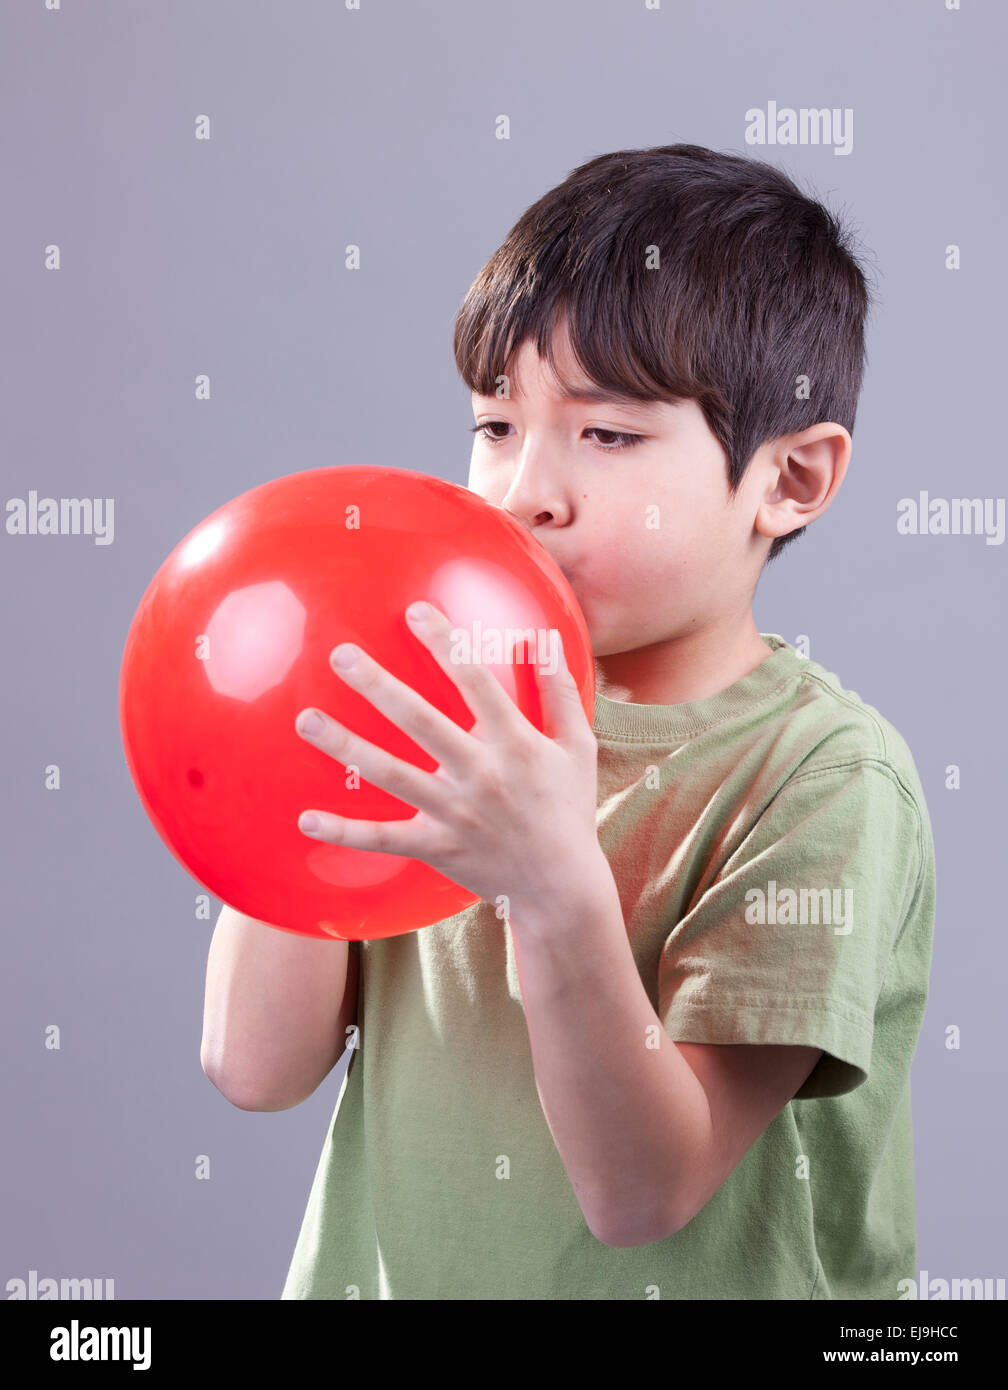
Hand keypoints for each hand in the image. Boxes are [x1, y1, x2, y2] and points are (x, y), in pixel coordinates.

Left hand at [293, 601, 603, 915]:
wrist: (561, 888)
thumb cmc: (569, 810)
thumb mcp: (578, 749)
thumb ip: (560, 693)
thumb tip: (545, 640)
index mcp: (515, 743)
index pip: (476, 682)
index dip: (446, 644)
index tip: (415, 611)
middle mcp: (480, 774)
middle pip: (420, 721)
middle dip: (378, 685)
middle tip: (340, 654)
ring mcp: (454, 812)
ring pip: (390, 773)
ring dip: (345, 745)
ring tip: (306, 720)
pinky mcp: (436, 847)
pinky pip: (383, 839)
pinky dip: (344, 832)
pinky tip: (306, 818)